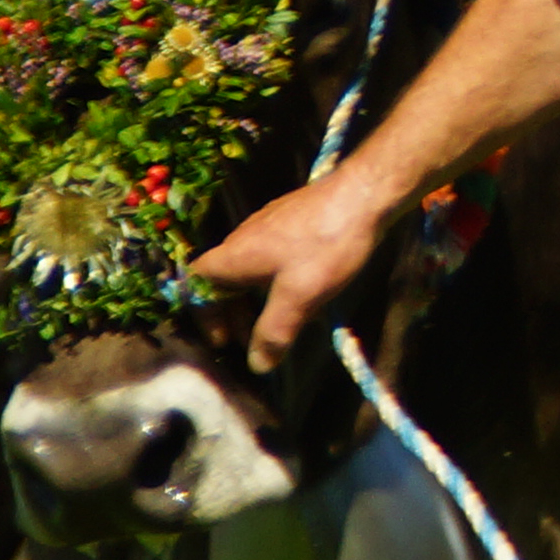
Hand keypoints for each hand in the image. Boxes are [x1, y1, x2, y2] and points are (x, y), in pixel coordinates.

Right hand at [190, 170, 400, 373]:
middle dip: (232, 313)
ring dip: (255, 300)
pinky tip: (302, 296)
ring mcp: (267, 227)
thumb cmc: (324, 245)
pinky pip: (269, 259)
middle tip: (249, 340)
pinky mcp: (291, 223)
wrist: (363, 194)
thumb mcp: (298, 297)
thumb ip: (274, 332)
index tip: (223, 340)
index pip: (196, 282)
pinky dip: (274, 283)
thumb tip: (257, 366)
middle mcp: (242, 238)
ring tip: (277, 325)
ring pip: (248, 270)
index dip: (203, 314)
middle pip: (222, 279)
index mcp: (234, 255)